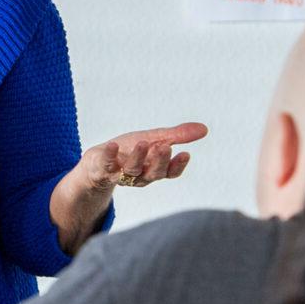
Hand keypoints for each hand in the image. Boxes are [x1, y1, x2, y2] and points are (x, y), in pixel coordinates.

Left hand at [75, 123, 208, 192]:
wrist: (99, 160)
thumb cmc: (131, 150)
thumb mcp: (156, 139)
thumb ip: (178, 135)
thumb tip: (205, 129)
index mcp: (155, 169)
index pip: (170, 172)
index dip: (177, 165)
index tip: (185, 153)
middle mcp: (140, 175)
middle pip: (153, 173)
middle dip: (160, 161)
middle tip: (165, 146)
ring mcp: (121, 174)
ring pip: (132, 170)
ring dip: (138, 157)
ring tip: (143, 143)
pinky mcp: (103, 169)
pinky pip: (107, 165)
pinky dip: (110, 155)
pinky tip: (112, 145)